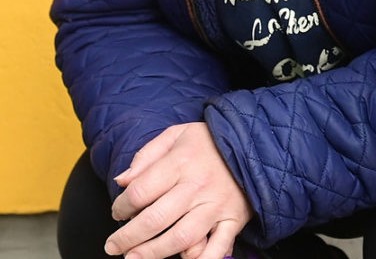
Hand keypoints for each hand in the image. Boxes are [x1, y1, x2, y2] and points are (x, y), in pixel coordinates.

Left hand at [106, 122, 252, 258]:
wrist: (256, 142)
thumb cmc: (210, 141)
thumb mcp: (177, 135)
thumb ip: (146, 155)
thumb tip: (121, 181)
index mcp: (181, 162)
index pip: (140, 192)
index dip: (120, 207)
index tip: (117, 211)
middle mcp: (198, 185)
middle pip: (155, 219)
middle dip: (127, 237)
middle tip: (113, 246)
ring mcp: (217, 205)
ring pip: (181, 238)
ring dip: (153, 253)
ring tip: (134, 258)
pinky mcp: (234, 219)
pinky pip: (218, 247)